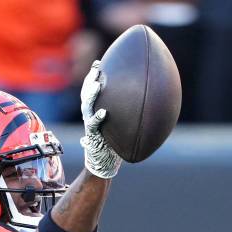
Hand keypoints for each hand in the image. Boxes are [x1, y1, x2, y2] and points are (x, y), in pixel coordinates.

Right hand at [80, 61, 121, 178]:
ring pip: (86, 106)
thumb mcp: (120, 127)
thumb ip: (126, 115)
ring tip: (97, 85)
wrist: (103, 164)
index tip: (98, 63)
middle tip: (96, 68)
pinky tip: (103, 112)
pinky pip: (93, 125)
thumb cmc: (114, 146)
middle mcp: (90, 116)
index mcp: (95, 111)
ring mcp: (90, 125)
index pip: (91, 91)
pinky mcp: (92, 136)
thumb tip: (149, 102)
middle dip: (90, 80)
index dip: (93, 76)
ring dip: (91, 95)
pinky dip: (97, 118)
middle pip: (86, 94)